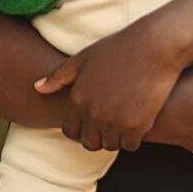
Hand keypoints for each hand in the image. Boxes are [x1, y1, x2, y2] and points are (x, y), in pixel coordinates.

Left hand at [34, 22, 179, 151]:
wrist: (155, 45)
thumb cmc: (120, 48)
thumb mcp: (84, 57)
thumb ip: (59, 76)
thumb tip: (37, 87)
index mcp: (77, 98)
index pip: (70, 130)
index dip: (80, 128)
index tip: (93, 122)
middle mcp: (92, 113)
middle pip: (90, 142)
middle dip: (98, 136)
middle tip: (111, 124)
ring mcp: (114, 121)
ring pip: (110, 145)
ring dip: (116, 137)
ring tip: (124, 122)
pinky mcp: (137, 126)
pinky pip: (130, 145)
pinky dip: (133, 138)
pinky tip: (138, 124)